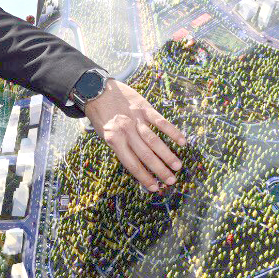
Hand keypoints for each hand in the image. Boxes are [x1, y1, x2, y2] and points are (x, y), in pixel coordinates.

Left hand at [82, 79, 186, 193]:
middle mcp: (125, 131)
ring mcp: (136, 119)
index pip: (131, 164)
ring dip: (167, 155)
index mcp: (114, 140)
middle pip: (145, 155)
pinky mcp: (144, 108)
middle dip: (159, 170)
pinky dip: (172, 132)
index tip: (154, 188)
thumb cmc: (101, 115)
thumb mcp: (104, 134)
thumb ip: (120, 147)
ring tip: (178, 166)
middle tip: (171, 180)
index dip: (144, 177)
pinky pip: (160, 122)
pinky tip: (182, 142)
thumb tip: (137, 164)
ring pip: (154, 141)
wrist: (96, 89)